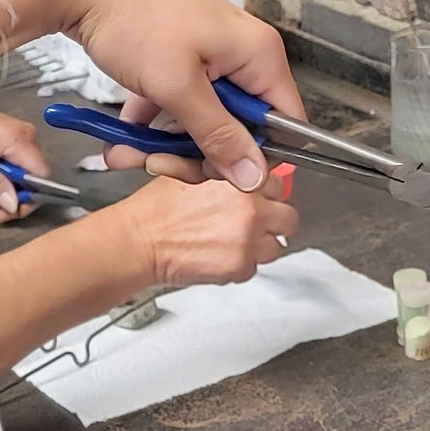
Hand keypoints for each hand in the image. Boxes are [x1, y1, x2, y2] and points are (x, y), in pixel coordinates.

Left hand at [0, 0, 301, 192]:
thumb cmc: (135, 20)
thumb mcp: (178, 87)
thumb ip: (218, 136)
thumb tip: (256, 179)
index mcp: (258, 57)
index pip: (284, 123)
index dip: (255, 157)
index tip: (213, 172)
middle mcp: (243, 56)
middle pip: (241, 129)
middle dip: (198, 155)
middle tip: (157, 164)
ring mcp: (211, 57)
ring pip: (206, 121)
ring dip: (169, 145)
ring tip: (127, 153)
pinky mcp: (181, 60)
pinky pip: (181, 105)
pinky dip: (154, 124)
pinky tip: (121, 141)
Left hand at [0, 101, 49, 221]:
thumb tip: (13, 206)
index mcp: (19, 140)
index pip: (42, 177)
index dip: (28, 198)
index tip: (6, 208)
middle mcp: (28, 137)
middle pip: (35, 178)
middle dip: (14, 197)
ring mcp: (24, 136)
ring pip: (27, 174)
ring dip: (8, 189)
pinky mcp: (16, 138)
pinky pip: (19, 166)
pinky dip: (5, 177)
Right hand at [123, 176, 298, 289]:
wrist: (141, 241)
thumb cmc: (158, 208)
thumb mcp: (191, 168)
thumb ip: (223, 166)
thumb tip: (241, 162)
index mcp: (242, 180)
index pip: (277, 183)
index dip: (265, 192)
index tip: (257, 198)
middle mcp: (252, 210)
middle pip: (287, 217)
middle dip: (271, 221)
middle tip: (249, 224)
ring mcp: (248, 241)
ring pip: (276, 247)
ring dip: (259, 246)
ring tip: (232, 242)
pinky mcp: (240, 268)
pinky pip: (254, 268)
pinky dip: (240, 265)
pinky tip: (218, 256)